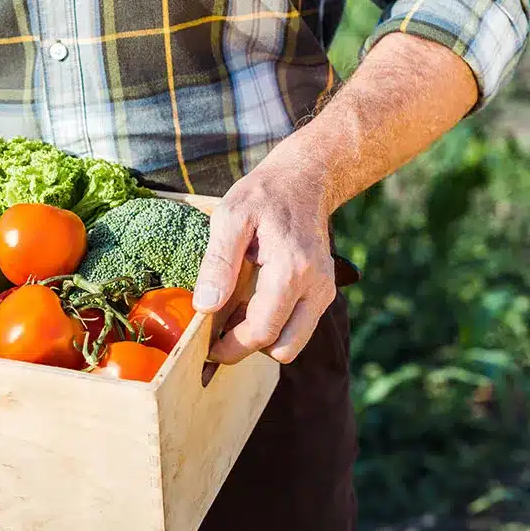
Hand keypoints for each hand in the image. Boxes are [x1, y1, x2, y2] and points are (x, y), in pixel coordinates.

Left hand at [191, 152, 338, 365]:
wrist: (304, 180)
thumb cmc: (263, 196)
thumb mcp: (230, 218)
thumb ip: (218, 263)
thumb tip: (205, 306)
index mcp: (291, 270)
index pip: (263, 331)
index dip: (232, 348)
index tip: (206, 350)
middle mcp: (316, 287)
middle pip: (284, 348)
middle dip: (248, 349)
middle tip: (217, 335)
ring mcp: (324, 291)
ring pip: (293, 343)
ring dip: (262, 339)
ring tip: (232, 316)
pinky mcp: (323, 293)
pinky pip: (298, 327)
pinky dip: (273, 327)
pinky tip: (248, 305)